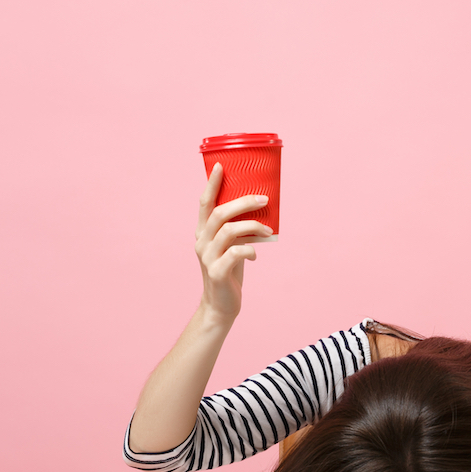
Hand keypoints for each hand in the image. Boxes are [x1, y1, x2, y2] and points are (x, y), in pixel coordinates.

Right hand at [195, 163, 272, 320]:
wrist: (221, 305)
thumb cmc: (229, 271)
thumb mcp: (232, 245)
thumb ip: (239, 229)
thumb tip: (261, 209)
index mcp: (203, 232)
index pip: (205, 203)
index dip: (212, 184)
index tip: (221, 166)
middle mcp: (201, 241)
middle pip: (219, 213)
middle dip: (243, 202)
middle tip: (264, 199)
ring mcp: (207, 257)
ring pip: (228, 230)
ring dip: (252, 226)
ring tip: (268, 230)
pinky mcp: (217, 272)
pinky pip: (236, 253)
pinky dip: (250, 249)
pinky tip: (256, 254)